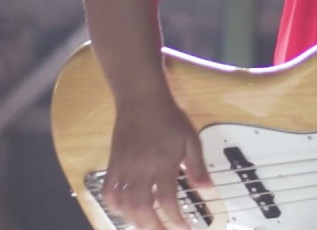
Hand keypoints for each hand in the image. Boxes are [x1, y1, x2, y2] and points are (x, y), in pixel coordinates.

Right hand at [101, 95, 212, 229]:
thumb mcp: (191, 139)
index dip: (176, 220)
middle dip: (154, 227)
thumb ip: (198, 167)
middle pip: (142, 208)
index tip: (186, 229)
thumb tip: (208, 191)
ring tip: (150, 226)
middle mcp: (140, 169)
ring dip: (135, 221)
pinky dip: (116, 207)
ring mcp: (123, 168)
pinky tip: (127, 211)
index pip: (167, 200)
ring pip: (123, 204)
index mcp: (163, 163)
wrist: (141, 100)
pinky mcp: (112, 165)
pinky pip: (108, 193)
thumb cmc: (169, 119)